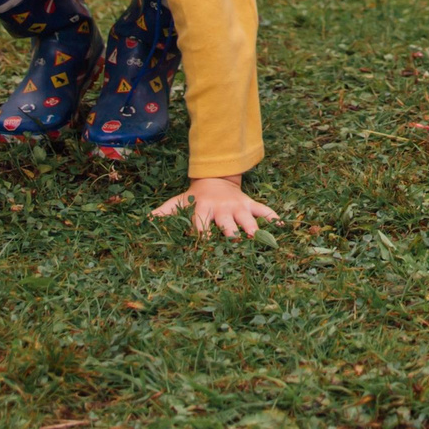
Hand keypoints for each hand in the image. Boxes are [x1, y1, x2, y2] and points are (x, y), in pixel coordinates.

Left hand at [151, 175, 280, 238]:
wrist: (215, 178)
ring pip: (248, 219)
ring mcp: (238, 206)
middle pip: (227, 224)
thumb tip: (145, 221)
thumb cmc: (194, 197)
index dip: (202, 237)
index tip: (203, 251)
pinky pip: (264, 209)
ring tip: (259, 239)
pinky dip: (273, 217)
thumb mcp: (179, 202)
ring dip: (253, 228)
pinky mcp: (250, 203)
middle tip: (236, 246)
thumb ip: (164, 213)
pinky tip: (282, 227)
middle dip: (231, 235)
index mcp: (203, 209)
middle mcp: (221, 208)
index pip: (201, 225)